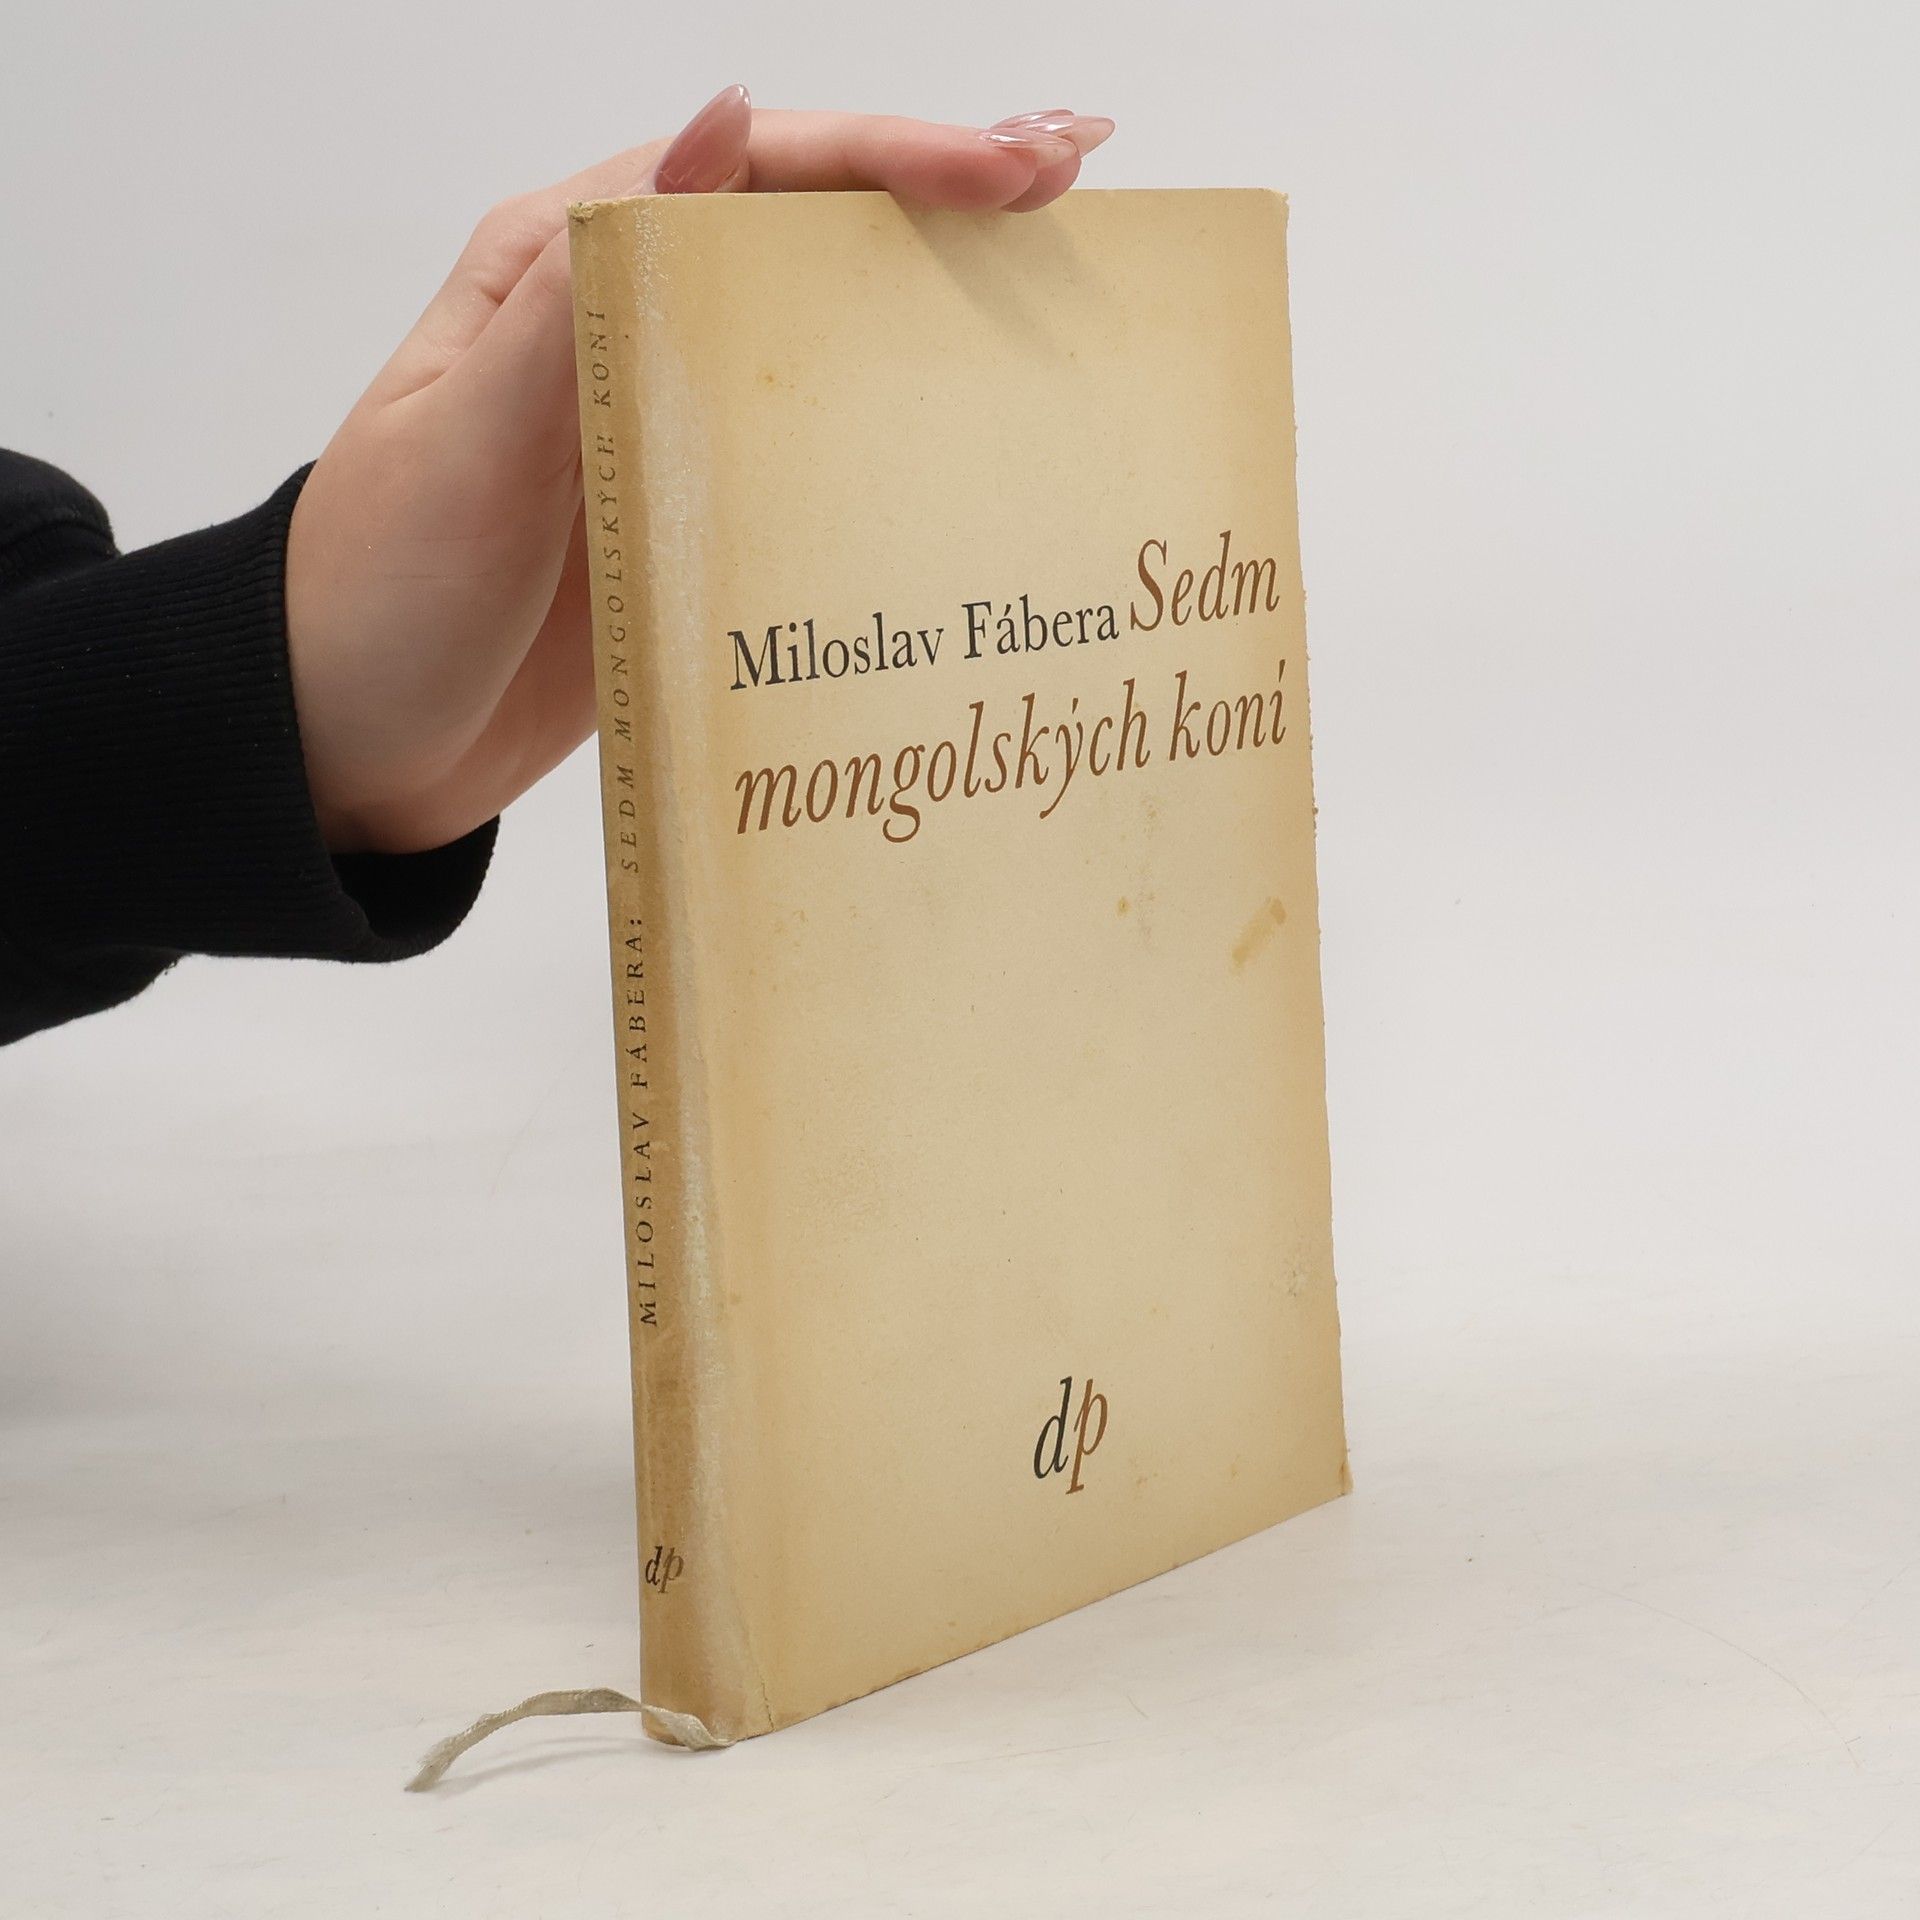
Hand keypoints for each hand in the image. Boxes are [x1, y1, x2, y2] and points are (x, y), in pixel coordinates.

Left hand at [285, 89, 1115, 854]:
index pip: (755, 168)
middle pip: (808, 229)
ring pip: (822, 331)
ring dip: (937, 297)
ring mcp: (665, 422)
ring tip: (1058, 272)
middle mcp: (625, 323)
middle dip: (945, 194)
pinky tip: (974, 433)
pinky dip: (896, 427)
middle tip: (1078, 178)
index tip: (1019, 169)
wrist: (340, 748)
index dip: (896, 157)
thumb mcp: (469, 439)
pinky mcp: (686, 516)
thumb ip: (587, 294)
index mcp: (564, 266)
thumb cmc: (378, 596)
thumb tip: (718, 120)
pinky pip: (806, 450)